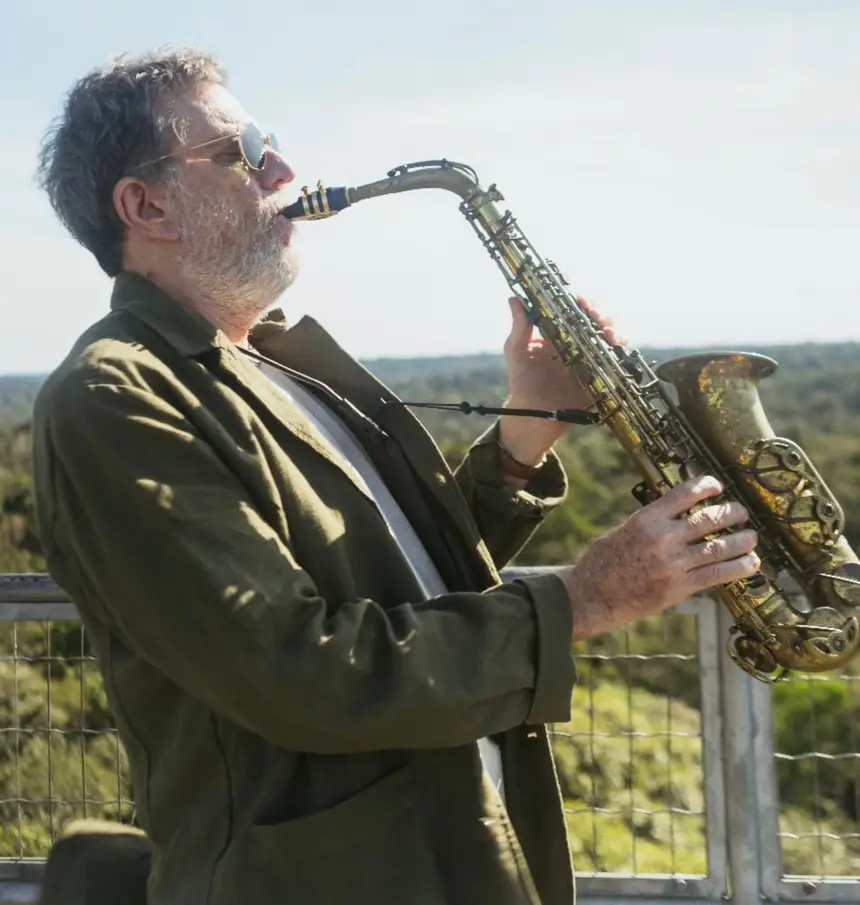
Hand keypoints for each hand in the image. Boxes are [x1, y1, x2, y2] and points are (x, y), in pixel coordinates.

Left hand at [499, 295, 620, 465]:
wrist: (533, 412)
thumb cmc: (522, 380)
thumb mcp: (516, 350)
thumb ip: (519, 326)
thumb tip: (514, 299)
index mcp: (560, 331)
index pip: (575, 309)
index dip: (581, 301)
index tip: (579, 299)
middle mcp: (578, 341)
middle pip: (598, 319)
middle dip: (600, 313)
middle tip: (594, 315)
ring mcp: (591, 357)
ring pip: (611, 336)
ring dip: (614, 329)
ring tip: (607, 332)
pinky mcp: (600, 375)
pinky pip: (616, 360)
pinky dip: (619, 351)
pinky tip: (613, 347)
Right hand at [559, 476, 759, 639]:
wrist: (591, 595)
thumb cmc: (602, 563)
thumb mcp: (623, 531)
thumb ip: (651, 523)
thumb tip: (676, 516)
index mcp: (646, 519)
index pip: (683, 494)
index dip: (706, 486)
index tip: (718, 486)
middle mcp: (662, 538)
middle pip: (708, 519)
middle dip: (731, 513)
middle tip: (742, 512)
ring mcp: (673, 564)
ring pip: (718, 547)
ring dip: (741, 540)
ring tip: (752, 537)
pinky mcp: (679, 587)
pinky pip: (717, 574)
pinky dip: (738, 567)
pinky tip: (751, 563)